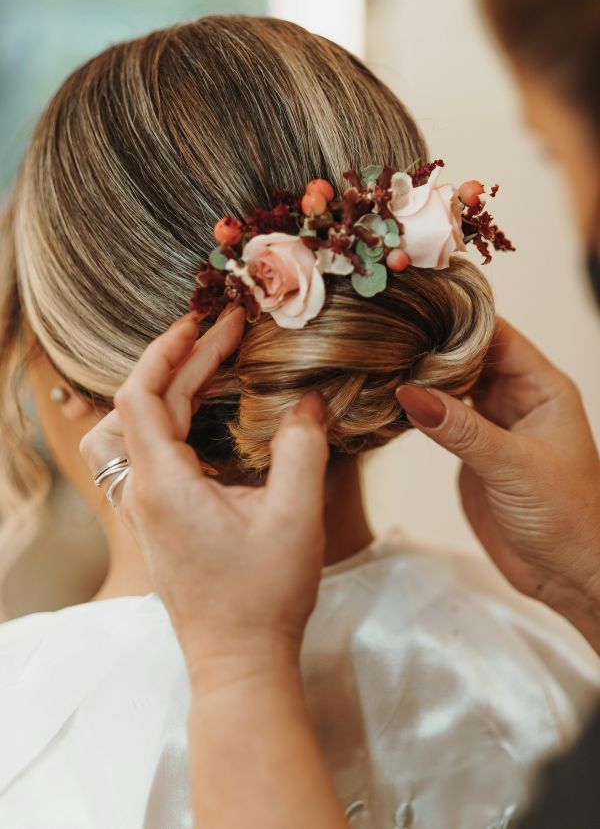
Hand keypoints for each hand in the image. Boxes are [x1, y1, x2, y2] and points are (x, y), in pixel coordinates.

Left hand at [80, 308, 329, 679]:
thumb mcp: (295, 516)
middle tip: (231, 333)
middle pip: (147, 406)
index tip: (204, 322)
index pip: (140, 395)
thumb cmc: (263, 597)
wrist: (240, 663)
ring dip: (176, 390)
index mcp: (162, 484)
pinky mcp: (161, 521)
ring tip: (215, 364)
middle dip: (187, 362)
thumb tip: (310, 401)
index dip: (167, 350)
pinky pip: (157, 453)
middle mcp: (144, 491)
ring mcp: (148, 509)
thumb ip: (303, 448)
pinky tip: (215, 416)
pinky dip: (180, 420)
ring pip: (147, 429)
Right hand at [396, 318, 599, 649]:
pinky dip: (418, 410)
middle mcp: (518, 399)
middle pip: (470, 356)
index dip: (458, 318)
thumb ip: (461, 429)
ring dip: (423, 376)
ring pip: (454, 386)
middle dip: (433, 343)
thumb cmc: (568, 518)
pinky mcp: (474, 454)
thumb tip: (409, 391)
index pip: (496, 335)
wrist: (568, 577)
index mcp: (542, 388)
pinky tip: (390, 400)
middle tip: (385, 329)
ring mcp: (493, 426)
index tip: (415, 303)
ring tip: (380, 358)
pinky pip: (442, 420)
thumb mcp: (513, 466)